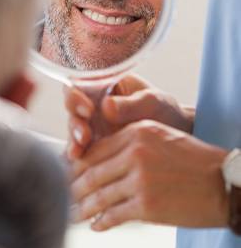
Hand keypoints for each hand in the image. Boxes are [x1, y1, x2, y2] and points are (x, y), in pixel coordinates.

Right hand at [65, 74, 193, 158]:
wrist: (177, 136)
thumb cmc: (165, 111)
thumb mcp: (152, 102)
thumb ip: (130, 104)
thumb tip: (106, 106)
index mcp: (103, 85)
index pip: (79, 85)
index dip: (76, 96)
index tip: (88, 109)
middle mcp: (92, 104)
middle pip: (71, 110)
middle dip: (75, 123)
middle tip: (84, 136)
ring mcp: (92, 126)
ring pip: (73, 130)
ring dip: (74, 140)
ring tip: (79, 152)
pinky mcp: (94, 146)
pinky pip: (81, 150)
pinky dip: (78, 156)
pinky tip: (78, 162)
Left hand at [71, 120, 228, 230]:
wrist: (224, 182)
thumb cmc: (192, 160)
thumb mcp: (158, 137)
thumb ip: (127, 143)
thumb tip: (96, 159)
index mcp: (135, 133)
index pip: (94, 150)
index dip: (75, 164)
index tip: (64, 173)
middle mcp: (134, 154)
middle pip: (91, 172)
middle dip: (72, 187)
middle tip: (61, 195)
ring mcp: (140, 180)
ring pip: (99, 195)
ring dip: (82, 208)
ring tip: (71, 214)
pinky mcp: (147, 205)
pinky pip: (114, 214)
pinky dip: (101, 221)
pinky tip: (95, 225)